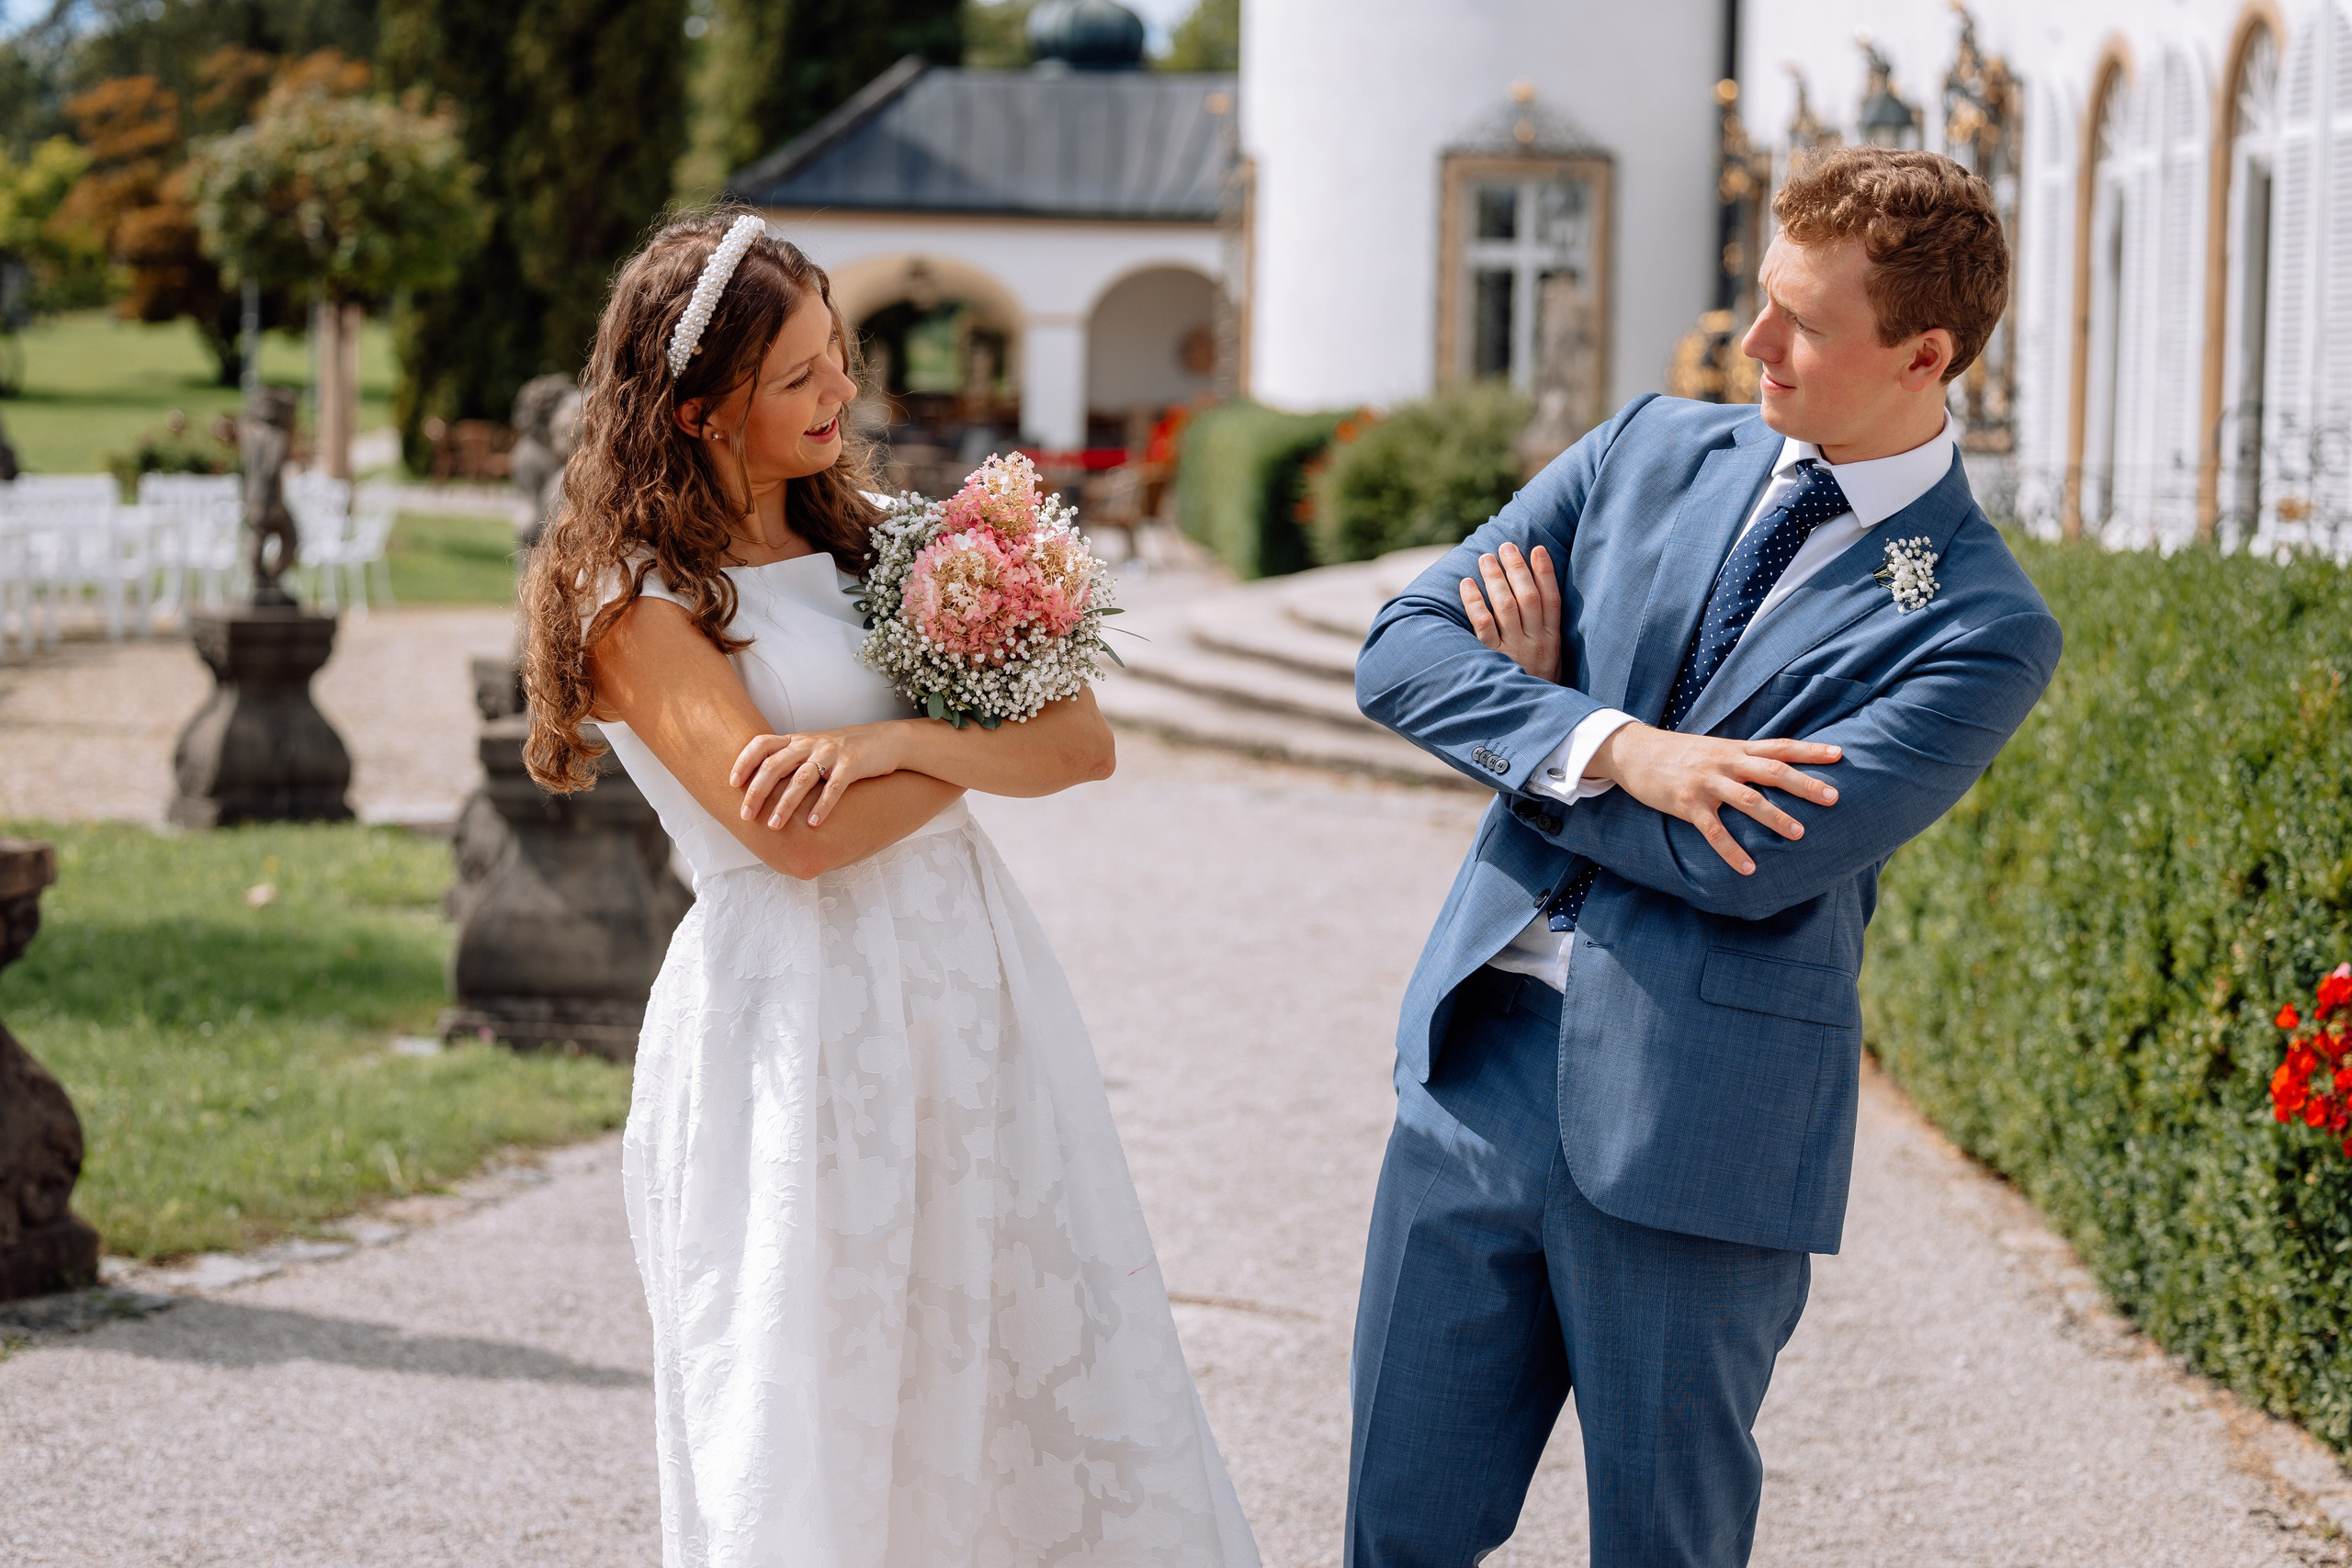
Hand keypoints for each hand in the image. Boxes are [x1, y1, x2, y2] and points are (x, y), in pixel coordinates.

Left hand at [731, 721, 911, 829]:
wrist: (885, 740)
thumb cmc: (843, 750)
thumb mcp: (813, 749)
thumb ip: (789, 761)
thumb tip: (759, 787)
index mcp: (797, 740)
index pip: (762, 743)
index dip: (744, 761)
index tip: (732, 783)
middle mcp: (810, 743)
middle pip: (775, 764)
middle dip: (757, 791)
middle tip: (746, 815)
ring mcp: (831, 753)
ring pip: (802, 778)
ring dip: (785, 804)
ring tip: (774, 826)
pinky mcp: (853, 764)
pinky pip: (835, 786)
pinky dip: (823, 805)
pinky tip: (814, 824)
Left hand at [1459, 542, 1561, 681]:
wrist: (1530, 723)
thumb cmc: (1537, 688)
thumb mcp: (1552, 662)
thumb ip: (1546, 634)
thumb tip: (1538, 599)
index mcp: (1553, 641)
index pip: (1552, 599)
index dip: (1545, 572)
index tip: (1537, 549)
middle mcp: (1536, 643)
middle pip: (1528, 597)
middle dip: (1517, 568)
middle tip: (1506, 546)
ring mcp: (1513, 651)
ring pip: (1505, 607)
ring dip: (1495, 579)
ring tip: (1485, 558)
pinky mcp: (1492, 660)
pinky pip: (1483, 626)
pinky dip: (1475, 603)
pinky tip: (1467, 585)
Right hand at [1584, 722, 1841, 874]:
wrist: (1633, 750)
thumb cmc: (1678, 752)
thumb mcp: (1714, 747)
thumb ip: (1742, 757)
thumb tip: (1775, 768)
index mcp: (1735, 748)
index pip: (1779, 746)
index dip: (1810, 751)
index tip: (1839, 755)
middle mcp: (1725, 762)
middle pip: (1772, 771)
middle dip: (1804, 785)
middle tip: (1833, 798)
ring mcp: (1706, 782)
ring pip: (1747, 800)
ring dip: (1775, 817)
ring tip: (1799, 834)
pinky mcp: (1686, 803)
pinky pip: (1713, 830)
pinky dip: (1731, 850)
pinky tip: (1748, 867)